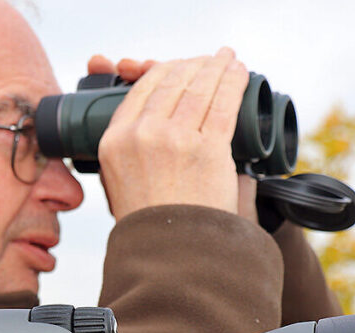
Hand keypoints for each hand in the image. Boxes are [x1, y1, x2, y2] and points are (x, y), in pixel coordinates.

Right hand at [85, 48, 249, 221]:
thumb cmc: (150, 222)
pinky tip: (240, 72)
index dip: (166, 70)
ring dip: (219, 67)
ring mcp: (176, 140)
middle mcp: (141, 134)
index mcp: (114, 140)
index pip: (143, 89)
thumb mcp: (118, 183)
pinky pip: (224, 104)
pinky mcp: (208, 149)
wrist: (172, 251)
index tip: (182, 67)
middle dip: (196, 65)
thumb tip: (144, 121)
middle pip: (173, 82)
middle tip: (211, 61)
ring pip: (201, 87)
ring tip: (228, 60)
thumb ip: (126, 151)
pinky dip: (234, 82)